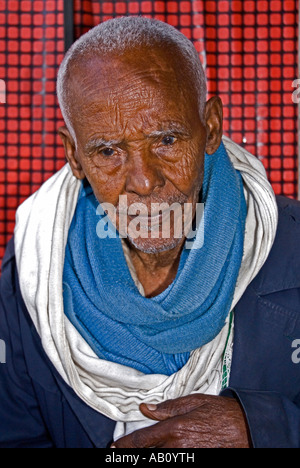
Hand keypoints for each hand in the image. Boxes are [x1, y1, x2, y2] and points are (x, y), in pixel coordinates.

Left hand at [111, 394, 250, 447]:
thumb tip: (146, 408)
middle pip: (147, 456)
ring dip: (149, 456)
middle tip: (123, 452)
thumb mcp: (194, 402)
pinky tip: (164, 452)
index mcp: (175, 428)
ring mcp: (188, 458)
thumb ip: (167, 407)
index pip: (142, 440)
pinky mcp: (196, 461)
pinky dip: (166, 457)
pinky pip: (175, 462)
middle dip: (133, 454)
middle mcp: (178, 447)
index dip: (124, 447)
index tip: (113, 449)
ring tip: (140, 451)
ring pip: (160, 460)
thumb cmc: (221, 413)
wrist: (246, 429)